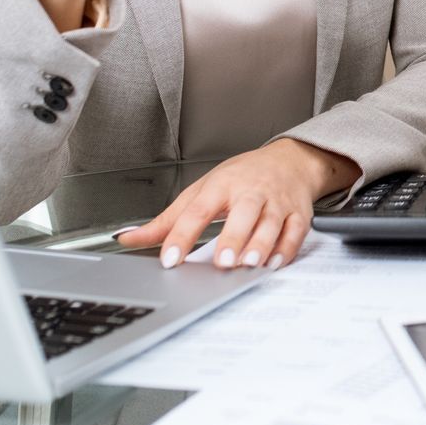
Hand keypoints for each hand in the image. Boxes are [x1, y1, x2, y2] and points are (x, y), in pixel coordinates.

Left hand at [115, 138, 357, 270]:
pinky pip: (296, 231)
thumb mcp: (201, 191)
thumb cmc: (241, 178)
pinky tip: (275, 263)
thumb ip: (168, 220)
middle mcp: (251, 191)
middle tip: (222, 261)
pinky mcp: (298, 213)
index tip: (170, 259)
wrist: (289, 160)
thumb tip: (127, 238)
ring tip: (249, 263)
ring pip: (271, 223)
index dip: (182, 235)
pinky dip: (287, 248)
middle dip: (233, 237)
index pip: (198, 210)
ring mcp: (276, 202)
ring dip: (261, 244)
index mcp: (221, 185)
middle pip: (243, 213)